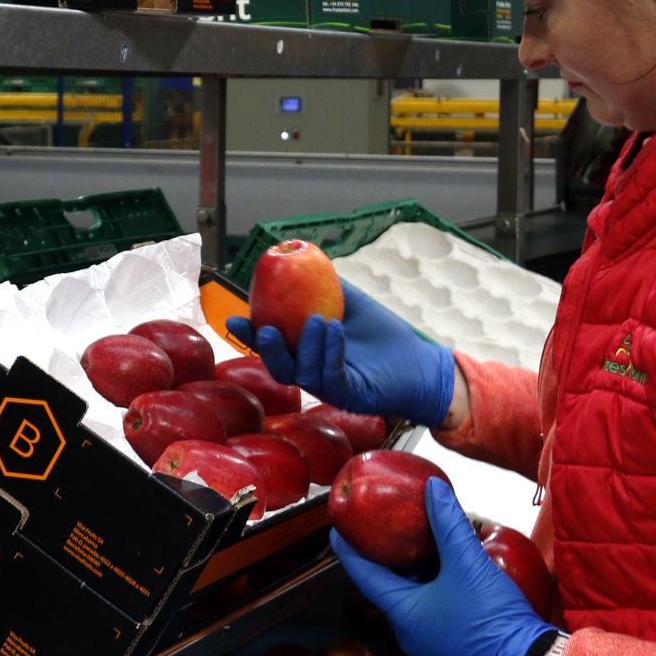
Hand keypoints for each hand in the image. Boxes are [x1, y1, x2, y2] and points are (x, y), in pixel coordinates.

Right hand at [227, 280, 457, 430]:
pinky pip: (331, 378)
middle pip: (278, 366)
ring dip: (306, 346)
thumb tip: (300, 258)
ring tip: (319, 320)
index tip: (235, 318)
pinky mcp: (350, 396)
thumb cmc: (385, 336)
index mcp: (307, 353)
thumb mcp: (352, 303)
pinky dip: (329, 353)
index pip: (273, 346)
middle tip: (264, 330)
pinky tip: (335, 331)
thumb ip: (327, 286)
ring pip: (302, 373)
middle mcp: (313, 373)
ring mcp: (330, 387)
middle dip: (266, 349)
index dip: (251, 334)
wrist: (419, 363)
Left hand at [333, 478, 553, 655]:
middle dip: (387, 561)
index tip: (337, 531)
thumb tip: (434, 489)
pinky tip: (449, 576)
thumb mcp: (467, 563)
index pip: (364, 577)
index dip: (349, 551)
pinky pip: (432, 615)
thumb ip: (448, 523)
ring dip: (415, 576)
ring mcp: (431, 647)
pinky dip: (432, 592)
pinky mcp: (452, 652)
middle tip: (383, 534)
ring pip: (414, 602)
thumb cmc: (491, 618)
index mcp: (403, 614)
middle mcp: (410, 634)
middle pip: (390, 589)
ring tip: (418, 548)